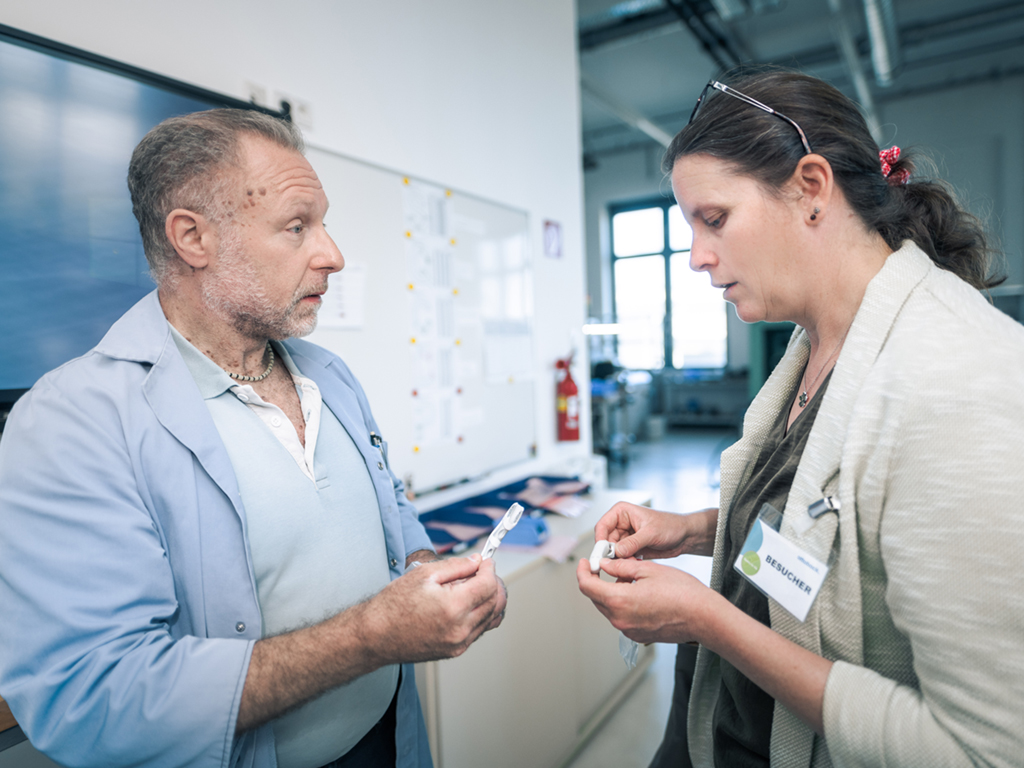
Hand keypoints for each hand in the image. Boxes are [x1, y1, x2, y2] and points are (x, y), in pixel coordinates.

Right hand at [362, 554, 502, 663]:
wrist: (376, 636)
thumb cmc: (393, 606)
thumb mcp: (424, 574)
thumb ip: (456, 566)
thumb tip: (476, 561)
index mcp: (453, 607)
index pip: (489, 585)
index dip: (489, 569)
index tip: (485, 562)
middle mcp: (460, 629)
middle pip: (495, 602)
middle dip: (493, 583)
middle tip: (482, 572)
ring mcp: (459, 643)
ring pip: (491, 618)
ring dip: (490, 599)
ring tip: (477, 587)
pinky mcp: (455, 651)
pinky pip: (479, 630)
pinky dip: (481, 615)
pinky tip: (469, 604)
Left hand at [576, 555, 715, 644]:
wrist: (704, 617)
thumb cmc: (682, 592)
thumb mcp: (647, 569)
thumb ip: (620, 567)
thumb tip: (604, 564)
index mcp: (619, 601)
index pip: (587, 586)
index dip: (583, 571)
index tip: (586, 562)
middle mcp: (619, 620)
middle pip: (596, 598)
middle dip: (598, 581)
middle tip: (609, 565)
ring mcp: (628, 630)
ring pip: (609, 607)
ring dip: (612, 592)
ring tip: (632, 578)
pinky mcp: (637, 635)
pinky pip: (621, 617)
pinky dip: (623, 604)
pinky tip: (639, 593)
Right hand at [594, 502, 717, 559]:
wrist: (684, 537)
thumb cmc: (671, 526)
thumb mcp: (651, 533)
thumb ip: (633, 542)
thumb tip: (617, 551)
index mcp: (622, 512)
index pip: (602, 525)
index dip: (600, 539)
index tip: (602, 553)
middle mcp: (621, 524)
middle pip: (605, 540)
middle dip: (610, 552)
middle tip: (613, 563)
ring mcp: (625, 537)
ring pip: (613, 551)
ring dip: (619, 559)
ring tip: (631, 560)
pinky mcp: (630, 548)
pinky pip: (621, 558)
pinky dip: (626, 562)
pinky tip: (635, 562)